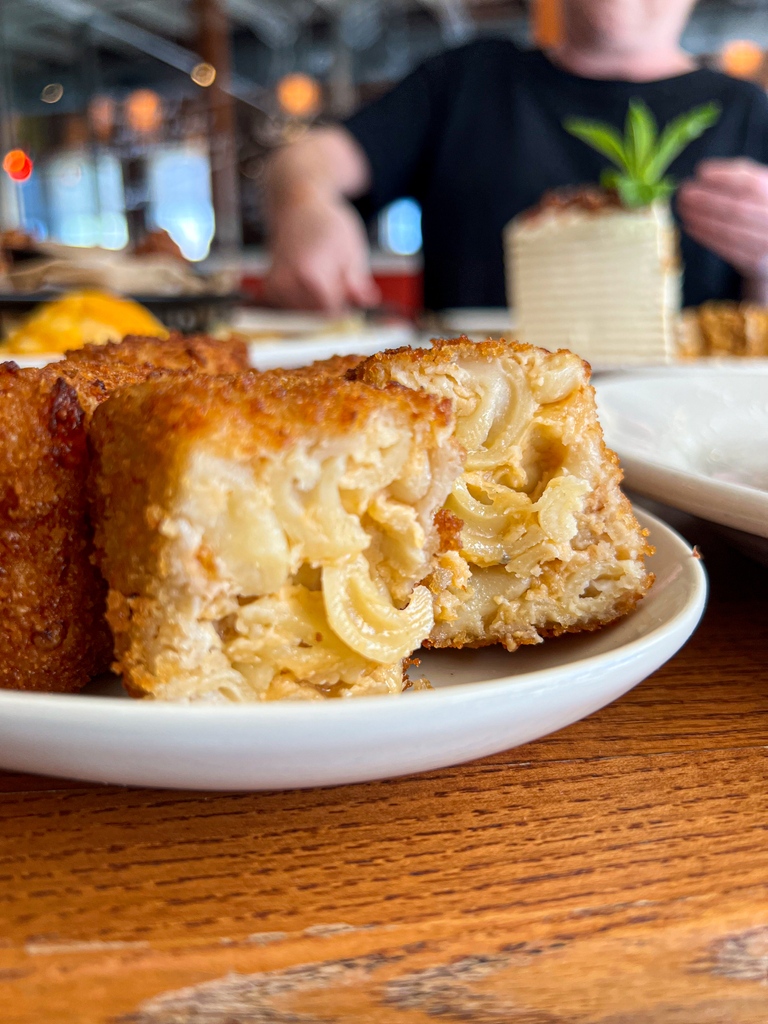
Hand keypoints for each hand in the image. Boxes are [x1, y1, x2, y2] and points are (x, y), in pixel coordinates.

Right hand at [263, 193, 380, 313]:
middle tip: (337, 278)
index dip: (346, 308)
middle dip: (332, 304)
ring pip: (304, 314)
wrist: (297, 204)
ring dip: (317, 303)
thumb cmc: (326, 222)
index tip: (353, 298)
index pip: (332, 311)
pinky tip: (309, 282)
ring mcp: (275, 285)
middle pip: (317, 314)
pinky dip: (303, 301)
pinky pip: (291, 309)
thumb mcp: (352, 248)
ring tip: (322, 274)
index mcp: (310, 273)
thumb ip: (357, 280)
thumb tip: (367, 301)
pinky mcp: (270, 287)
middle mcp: (288, 281)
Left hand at [678, 159, 767, 284]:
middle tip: (683, 193)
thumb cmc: (762, 209)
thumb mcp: (760, 188)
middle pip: (736, 208)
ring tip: (683, 208)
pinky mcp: (753, 261)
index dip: (724, 177)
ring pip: (729, 229)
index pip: (751, 183)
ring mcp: (765, 242)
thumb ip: (739, 176)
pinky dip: (705, 236)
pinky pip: (726, 248)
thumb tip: (703, 172)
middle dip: (706, 200)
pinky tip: (690, 226)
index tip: (700, 172)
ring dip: (701, 219)